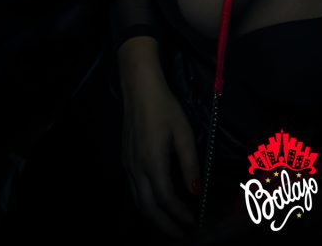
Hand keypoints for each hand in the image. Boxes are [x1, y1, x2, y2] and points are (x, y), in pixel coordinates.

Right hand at [120, 41, 199, 236]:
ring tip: (170, 223)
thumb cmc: (165, 108)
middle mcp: (136, 168)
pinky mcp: (125, 160)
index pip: (166, 198)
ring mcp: (128, 165)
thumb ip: (190, 163)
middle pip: (148, 207)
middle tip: (180, 233)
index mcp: (153, 162)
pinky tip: (156, 202)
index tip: (192, 222)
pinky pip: (133, 190)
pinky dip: (145, 203)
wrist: (139, 90)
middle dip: (164, 224)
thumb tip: (196, 190)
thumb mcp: (184, 133)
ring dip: (154, 216)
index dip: (179, 214)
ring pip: (138, 201)